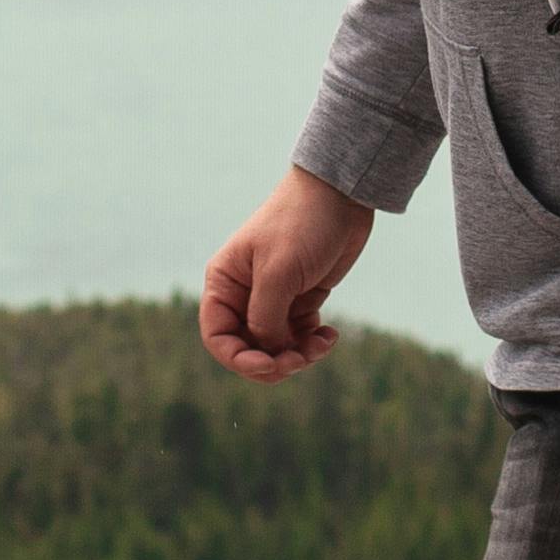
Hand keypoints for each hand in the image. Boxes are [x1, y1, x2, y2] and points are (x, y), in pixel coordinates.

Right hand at [198, 168, 373, 381]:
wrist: (341, 195)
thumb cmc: (302, 224)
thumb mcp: (278, 272)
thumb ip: (265, 318)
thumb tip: (268, 354)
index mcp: (225, 283)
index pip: (217, 337)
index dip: (239, 359)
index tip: (269, 365)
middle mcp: (244, 294)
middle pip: (248, 348)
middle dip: (273, 362)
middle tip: (300, 359)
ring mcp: (274, 298)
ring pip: (276, 347)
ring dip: (297, 355)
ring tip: (321, 345)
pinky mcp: (301, 299)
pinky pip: (299, 336)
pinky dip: (313, 343)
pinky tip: (329, 335)